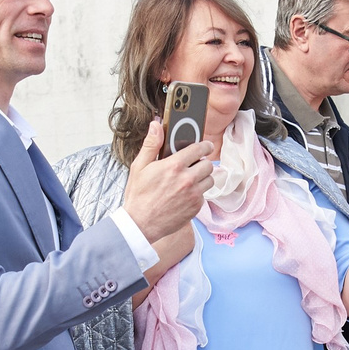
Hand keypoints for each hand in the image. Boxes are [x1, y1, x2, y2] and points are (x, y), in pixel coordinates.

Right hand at [122, 118, 213, 239]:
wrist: (140, 224)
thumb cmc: (138, 196)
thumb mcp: (139, 167)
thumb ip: (151, 144)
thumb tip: (156, 126)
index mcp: (174, 166)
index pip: (198, 148)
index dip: (203, 145)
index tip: (205, 145)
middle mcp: (187, 179)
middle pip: (208, 164)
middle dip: (202, 163)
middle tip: (194, 165)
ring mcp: (193, 194)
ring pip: (210, 180)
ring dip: (203, 178)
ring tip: (190, 180)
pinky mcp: (196, 207)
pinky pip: (204, 195)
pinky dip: (198, 193)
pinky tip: (185, 194)